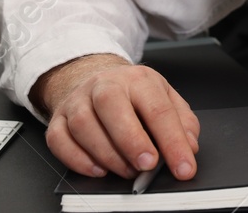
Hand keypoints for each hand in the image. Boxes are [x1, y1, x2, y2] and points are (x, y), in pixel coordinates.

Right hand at [33, 55, 199, 179]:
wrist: (95, 78)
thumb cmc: (133, 94)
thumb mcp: (164, 98)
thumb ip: (182, 122)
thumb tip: (189, 147)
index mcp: (138, 79)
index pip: (158, 109)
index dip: (173, 141)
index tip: (183, 168)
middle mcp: (105, 85)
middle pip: (112, 106)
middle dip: (132, 141)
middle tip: (147, 166)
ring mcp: (78, 101)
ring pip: (83, 124)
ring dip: (107, 154)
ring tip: (126, 171)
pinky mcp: (58, 118)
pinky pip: (59, 139)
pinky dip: (77, 159)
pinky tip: (98, 169)